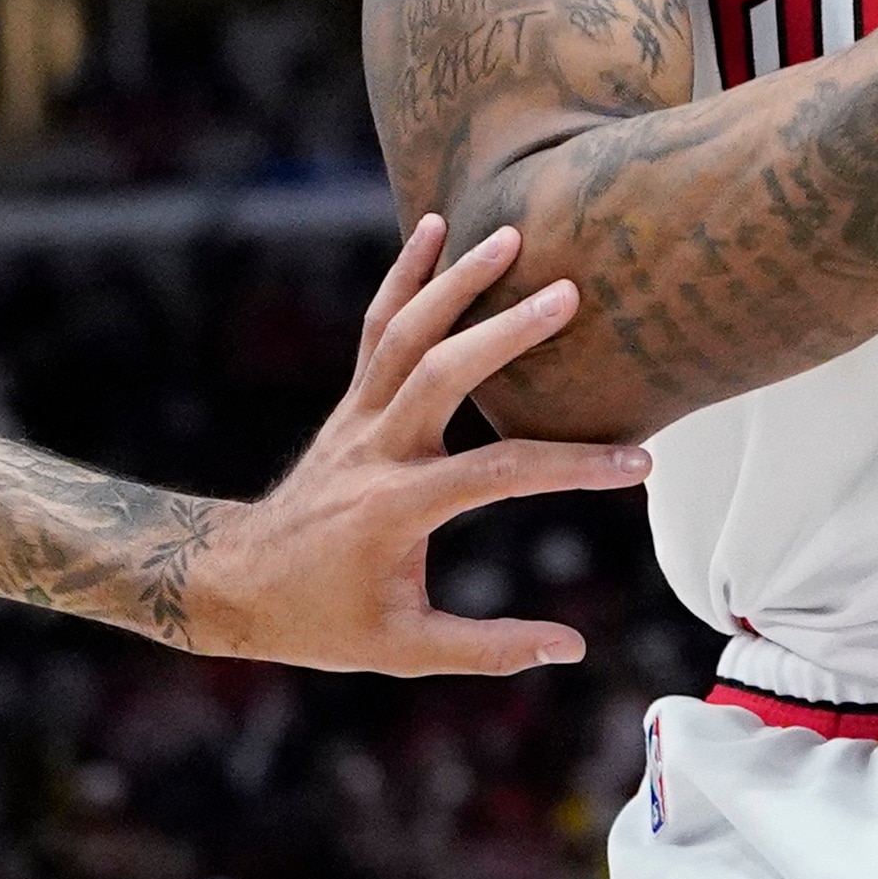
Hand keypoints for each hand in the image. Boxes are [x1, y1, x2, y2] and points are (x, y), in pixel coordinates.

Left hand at [178, 218, 649, 674]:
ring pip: (403, 334)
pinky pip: (378, 329)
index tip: (639, 464)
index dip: (573, 467)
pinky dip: (404, 276)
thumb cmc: (323, 620)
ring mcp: (358, 418)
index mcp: (396, 508)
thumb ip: (487, 648)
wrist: (237, 581)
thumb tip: (572, 649)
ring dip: (454, 281)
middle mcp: (374, 449)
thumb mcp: (404, 649)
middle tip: (568, 294)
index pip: (500, 474)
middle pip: (441, 373)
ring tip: (509, 236)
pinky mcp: (350, 403)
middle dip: (505, 332)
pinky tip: (434, 229)